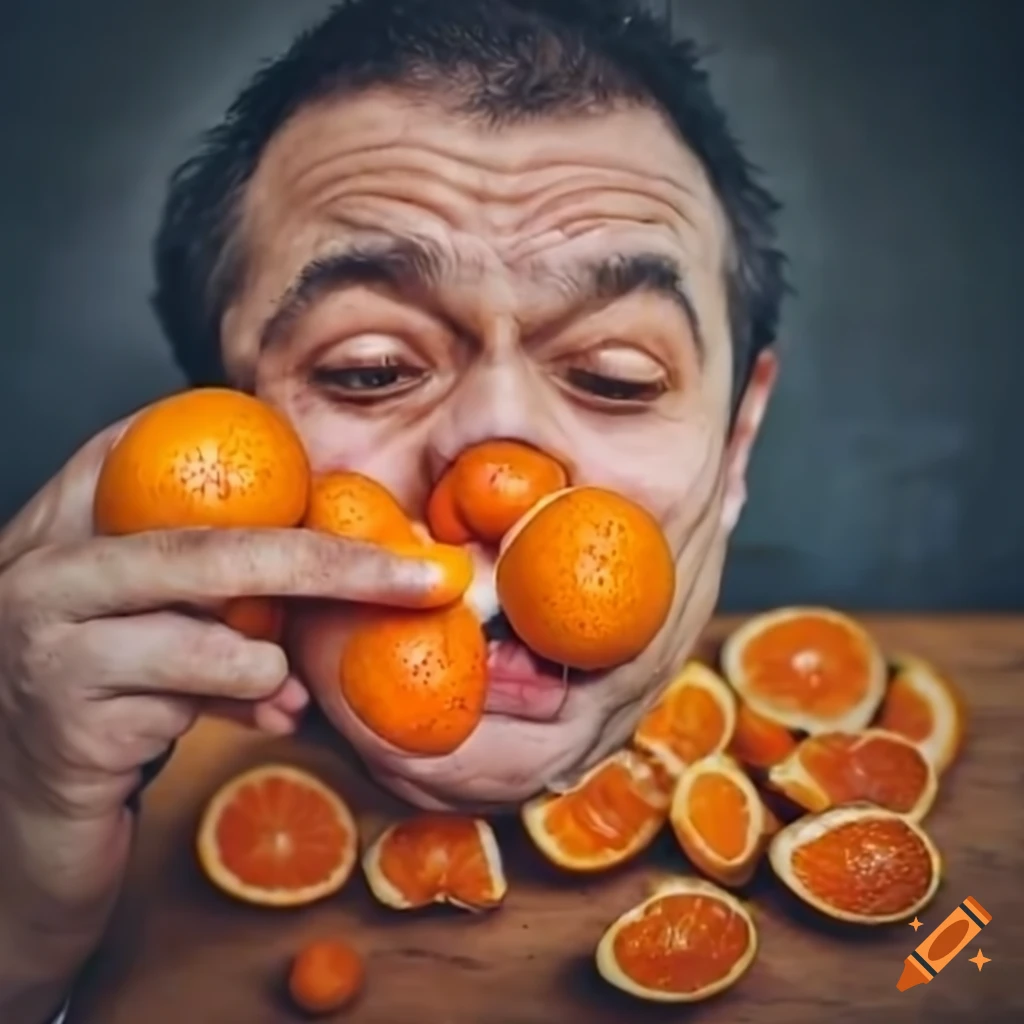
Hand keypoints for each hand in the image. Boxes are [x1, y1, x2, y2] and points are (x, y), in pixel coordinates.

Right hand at [0, 419, 442, 1022]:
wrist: (24, 816)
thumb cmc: (111, 700)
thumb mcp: (155, 618)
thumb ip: (212, 577)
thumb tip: (347, 547)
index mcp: (57, 533)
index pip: (131, 450)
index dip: (233, 445)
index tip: (318, 461)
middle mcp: (38, 576)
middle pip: (206, 545)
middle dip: (328, 558)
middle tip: (421, 573)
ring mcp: (44, 649)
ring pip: (208, 629)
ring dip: (273, 659)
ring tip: (280, 682)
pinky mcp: (69, 725)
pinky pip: (198, 699)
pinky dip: (252, 705)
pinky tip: (263, 719)